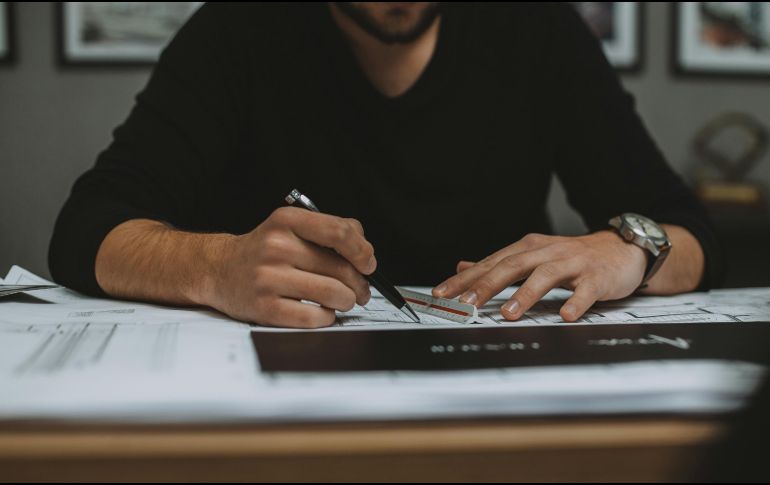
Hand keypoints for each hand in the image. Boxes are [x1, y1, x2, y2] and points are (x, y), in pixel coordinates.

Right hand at [206, 207, 374, 327]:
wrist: (218, 270)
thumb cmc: (265, 250)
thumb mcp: (291, 227)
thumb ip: (329, 230)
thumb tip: (366, 252)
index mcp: (286, 221)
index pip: (339, 232)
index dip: (363, 251)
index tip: (368, 263)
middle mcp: (276, 247)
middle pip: (341, 269)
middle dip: (360, 284)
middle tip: (361, 290)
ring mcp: (269, 279)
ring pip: (333, 294)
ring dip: (347, 301)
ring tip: (343, 301)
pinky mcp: (266, 308)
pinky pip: (315, 317)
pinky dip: (327, 317)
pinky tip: (322, 312)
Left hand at [433, 231, 646, 321]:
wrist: (622, 250)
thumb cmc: (572, 257)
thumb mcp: (532, 255)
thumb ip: (498, 263)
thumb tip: (462, 267)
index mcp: (528, 248)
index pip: (491, 262)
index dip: (466, 278)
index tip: (442, 293)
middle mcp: (547, 252)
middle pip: (512, 265)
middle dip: (487, 284)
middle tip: (467, 303)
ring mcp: (573, 263)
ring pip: (545, 276)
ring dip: (525, 294)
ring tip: (507, 313)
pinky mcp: (597, 277)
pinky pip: (586, 291)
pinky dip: (575, 303)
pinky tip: (565, 316)